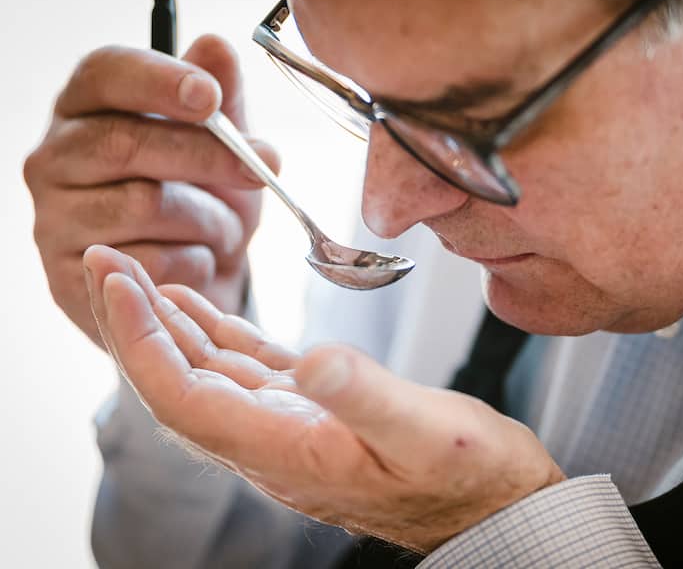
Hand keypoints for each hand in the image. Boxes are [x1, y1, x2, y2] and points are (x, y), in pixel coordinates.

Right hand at [25, 35, 278, 346]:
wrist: (198, 277)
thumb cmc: (204, 196)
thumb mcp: (224, 144)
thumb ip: (222, 97)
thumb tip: (218, 48)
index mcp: (87, 107)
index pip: (105, 73)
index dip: (158, 81)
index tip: (209, 96)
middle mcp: (55, 157)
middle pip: (125, 143)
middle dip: (206, 156)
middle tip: (263, 167)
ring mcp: (54, 219)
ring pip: (142, 206)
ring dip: (208, 219)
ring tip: (225, 228)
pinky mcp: (67, 278)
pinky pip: (147, 263)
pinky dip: (193, 262)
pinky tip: (198, 259)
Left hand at [83, 245, 564, 553]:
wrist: (495, 500)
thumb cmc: (468, 476)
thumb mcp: (425, 431)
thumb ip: (366, 397)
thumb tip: (315, 361)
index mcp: (286, 450)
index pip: (184, 396)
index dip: (143, 342)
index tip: (118, 284)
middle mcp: (274, 441)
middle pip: (180, 383)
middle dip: (137, 324)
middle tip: (107, 262)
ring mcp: (293, 425)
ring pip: (210, 373)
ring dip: (170, 327)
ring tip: (139, 277)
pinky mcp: (318, 409)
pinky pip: (249, 370)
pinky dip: (219, 337)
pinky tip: (201, 309)